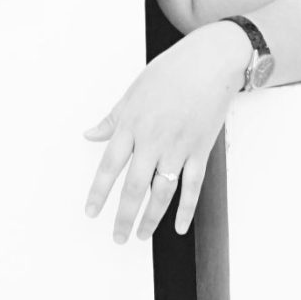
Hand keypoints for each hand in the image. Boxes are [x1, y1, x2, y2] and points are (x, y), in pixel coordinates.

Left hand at [84, 21, 250, 243]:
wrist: (210, 62)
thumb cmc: (171, 71)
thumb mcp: (134, 90)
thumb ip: (113, 118)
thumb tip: (90, 134)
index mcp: (133, 123)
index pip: (110, 165)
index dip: (99, 192)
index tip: (91, 213)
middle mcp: (153, 139)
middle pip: (134, 186)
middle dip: (123, 216)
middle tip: (117, 237)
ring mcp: (178, 147)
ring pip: (162, 192)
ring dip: (150, 218)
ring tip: (140, 236)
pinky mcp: (200, 150)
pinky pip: (192, 186)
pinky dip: (186, 209)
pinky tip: (178, 226)